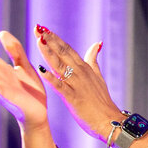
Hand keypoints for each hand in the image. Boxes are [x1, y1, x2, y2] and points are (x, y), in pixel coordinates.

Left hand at [33, 26, 122, 140]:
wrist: (109, 120)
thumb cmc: (102, 100)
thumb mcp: (98, 76)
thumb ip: (93, 59)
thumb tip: (97, 43)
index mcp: (85, 68)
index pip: (68, 49)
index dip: (56, 38)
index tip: (44, 28)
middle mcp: (80, 73)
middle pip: (63, 53)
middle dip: (50, 40)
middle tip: (38, 28)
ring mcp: (77, 85)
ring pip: (60, 65)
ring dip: (49, 53)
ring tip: (39, 40)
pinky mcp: (73, 97)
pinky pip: (60, 85)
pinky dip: (51, 77)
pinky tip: (41, 69)